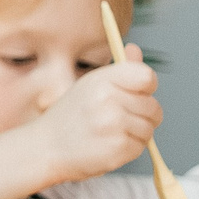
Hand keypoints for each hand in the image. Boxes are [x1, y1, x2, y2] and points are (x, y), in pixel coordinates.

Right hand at [0, 50, 161, 198]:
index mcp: (101, 80)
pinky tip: (109, 146)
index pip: (146, 77)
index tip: (136, 95)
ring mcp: (113, 124)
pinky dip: (129, 149)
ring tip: (111, 133)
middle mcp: (108, 99)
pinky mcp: (117, 147)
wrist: (45, 147)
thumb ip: (118, 70)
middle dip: (143, 115)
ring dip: (136, 133)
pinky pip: (141, 146)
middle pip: (153, 106)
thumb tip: (134, 49)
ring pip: (149, 128)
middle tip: (118, 120)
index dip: (146, 88)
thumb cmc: (69, 116)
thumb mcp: (90, 86)